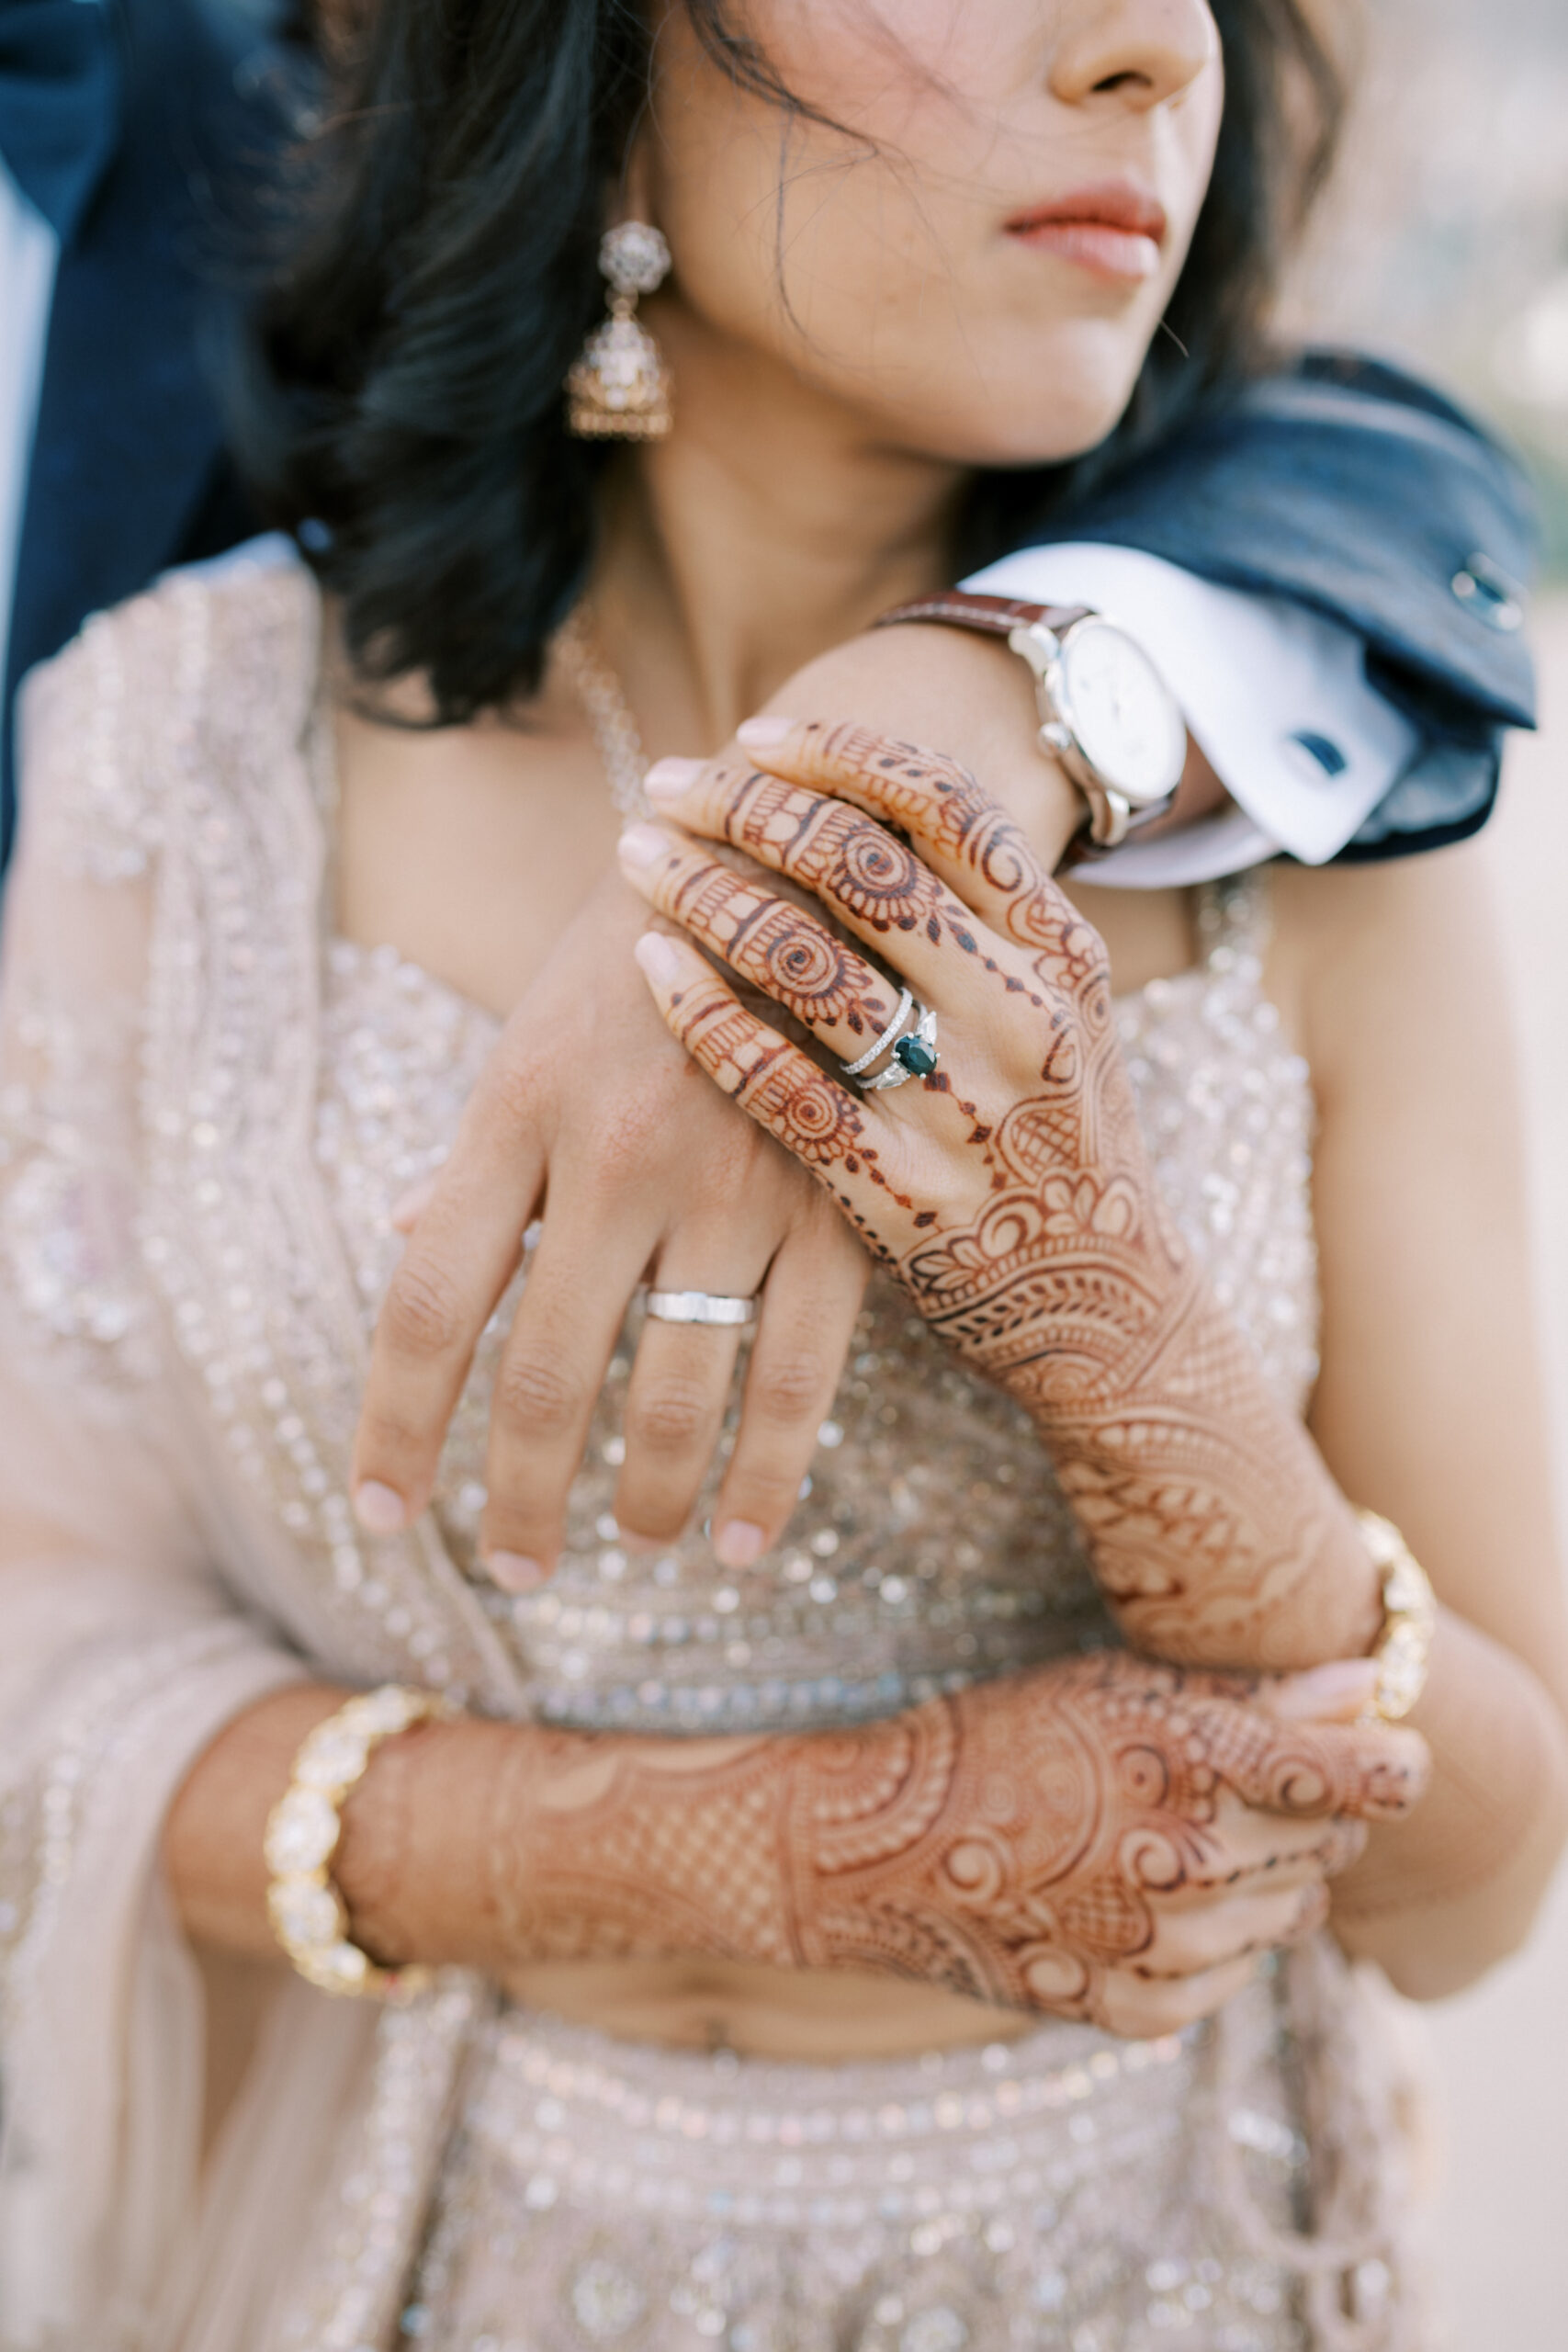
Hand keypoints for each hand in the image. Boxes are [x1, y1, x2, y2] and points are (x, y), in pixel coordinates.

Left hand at [350, 865, 867, 1579]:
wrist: (825, 848)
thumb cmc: (654, 947)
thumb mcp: (540, 1030)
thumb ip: (478, 1153)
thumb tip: (399, 1244)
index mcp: (519, 1106)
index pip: (430, 1304)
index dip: (395, 1427)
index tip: (383, 1514)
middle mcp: (615, 1153)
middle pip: (541, 1375)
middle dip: (518, 1498)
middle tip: (510, 1570)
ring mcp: (736, 1183)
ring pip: (673, 1393)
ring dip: (641, 1500)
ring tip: (624, 1546)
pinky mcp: (841, 1205)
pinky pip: (799, 1376)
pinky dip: (770, 1478)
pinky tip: (744, 1545)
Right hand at [471, 1650, 1425, 2037]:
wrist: (873, 1851)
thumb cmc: (992, 1737)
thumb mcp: (1118, 1687)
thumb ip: (1255, 1697)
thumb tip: (1366, 1687)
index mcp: (1199, 1767)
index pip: (1373, 1781)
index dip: (1380, 1759)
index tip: (1360, 1746)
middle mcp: (1197, 1869)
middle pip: (1335, 1845)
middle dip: (1307, 1807)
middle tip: (1228, 1775)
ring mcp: (1169, 1956)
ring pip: (1288, 1917)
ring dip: (1258, 1875)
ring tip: (1167, 1832)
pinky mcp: (1137, 2017)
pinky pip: (1228, 1980)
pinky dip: (1209, 1941)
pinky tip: (1136, 1894)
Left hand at [622, 717, 1382, 1670]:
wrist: (1108, 1312)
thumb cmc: (1050, 1142)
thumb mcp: (1052, 1014)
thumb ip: (974, 921)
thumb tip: (845, 804)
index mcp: (1061, 952)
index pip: (946, 809)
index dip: (839, 755)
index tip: (754, 737)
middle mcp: (1020, 1017)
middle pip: (864, 868)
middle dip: (749, 811)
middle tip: (668, 792)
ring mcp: (961, 1110)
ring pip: (810, 964)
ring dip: (705, 894)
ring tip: (640, 862)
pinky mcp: (902, 1199)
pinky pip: (779, 1087)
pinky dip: (703, 1014)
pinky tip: (649, 969)